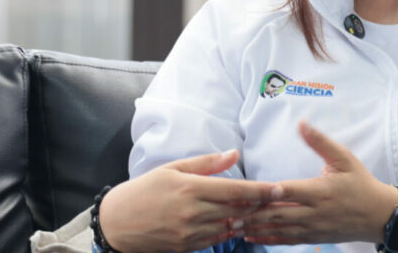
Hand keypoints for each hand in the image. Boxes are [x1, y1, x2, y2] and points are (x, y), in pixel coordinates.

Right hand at [98, 149, 275, 252]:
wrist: (118, 221)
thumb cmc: (145, 189)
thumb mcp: (173, 168)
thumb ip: (206, 163)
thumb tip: (234, 154)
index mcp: (190, 188)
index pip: (235, 191)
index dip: (260, 191)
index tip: (279, 188)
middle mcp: (193, 212)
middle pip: (237, 210)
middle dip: (259, 205)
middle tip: (277, 199)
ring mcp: (190, 232)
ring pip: (230, 226)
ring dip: (247, 219)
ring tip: (262, 210)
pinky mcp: (187, 246)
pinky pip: (217, 239)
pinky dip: (230, 230)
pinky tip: (238, 222)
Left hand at [242, 121, 397, 245]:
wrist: (380, 215)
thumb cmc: (361, 183)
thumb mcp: (344, 158)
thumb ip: (320, 142)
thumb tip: (301, 123)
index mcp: (320, 191)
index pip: (290, 191)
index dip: (269, 192)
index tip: (249, 192)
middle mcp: (314, 211)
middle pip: (279, 213)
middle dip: (253, 214)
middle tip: (229, 213)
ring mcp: (313, 227)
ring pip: (280, 228)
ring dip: (256, 228)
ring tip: (233, 227)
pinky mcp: (314, 236)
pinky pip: (287, 239)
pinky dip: (268, 239)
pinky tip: (251, 237)